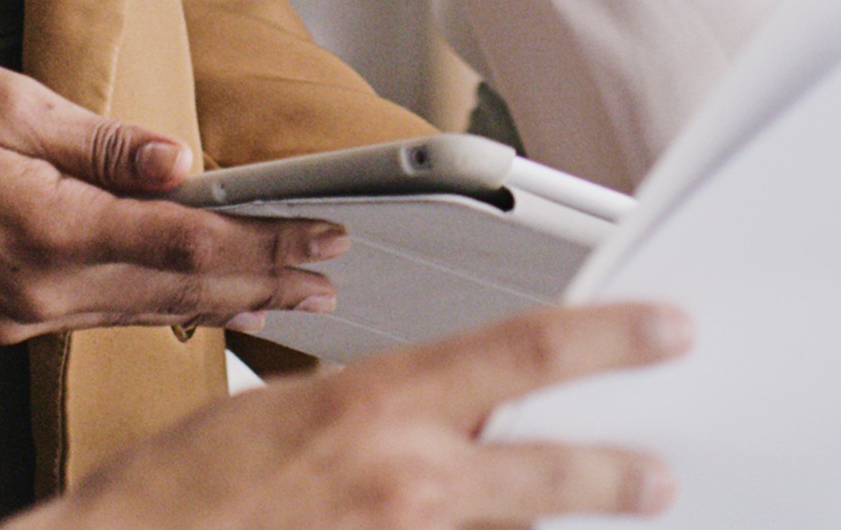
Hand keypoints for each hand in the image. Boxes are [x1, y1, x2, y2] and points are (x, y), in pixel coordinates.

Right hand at [0, 59, 347, 341]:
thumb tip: (177, 160)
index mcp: (46, 230)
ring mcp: (18, 315)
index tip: (323, 231)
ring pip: (145, 315)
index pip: (186, 243)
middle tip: (332, 275)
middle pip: (180, 292)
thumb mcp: (0, 101)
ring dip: (223, 304)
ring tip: (285, 296)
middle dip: (264, 282)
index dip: (265, 241)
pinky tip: (192, 302)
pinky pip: (101, 319)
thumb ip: (97, 140)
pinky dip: (161, 308)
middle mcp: (39, 290)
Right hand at [5, 303, 688, 529]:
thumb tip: (441, 421)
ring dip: (535, 524)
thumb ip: (377, 414)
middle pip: (551, 469)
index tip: (666, 330)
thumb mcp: (282, 415)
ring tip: (565, 519)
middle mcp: (404, 480)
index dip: (611, 337)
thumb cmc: (174, 495)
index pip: (525, 352)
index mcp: (375, 405)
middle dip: (615, 472)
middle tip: (660, 474)